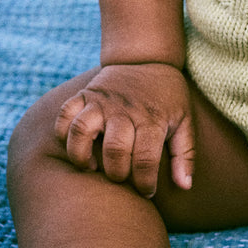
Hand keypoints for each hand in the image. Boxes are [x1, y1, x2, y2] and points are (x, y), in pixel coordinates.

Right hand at [53, 63, 195, 195]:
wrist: (147, 57)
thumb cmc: (168, 96)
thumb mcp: (185, 120)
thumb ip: (184, 154)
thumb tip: (184, 187)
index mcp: (152, 118)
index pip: (146, 159)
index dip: (144, 183)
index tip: (145, 190)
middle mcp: (125, 109)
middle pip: (114, 149)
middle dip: (116, 173)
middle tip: (120, 178)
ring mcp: (102, 101)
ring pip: (81, 129)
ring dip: (81, 155)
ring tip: (90, 166)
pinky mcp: (85, 94)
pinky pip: (64, 114)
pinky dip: (62, 132)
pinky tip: (75, 146)